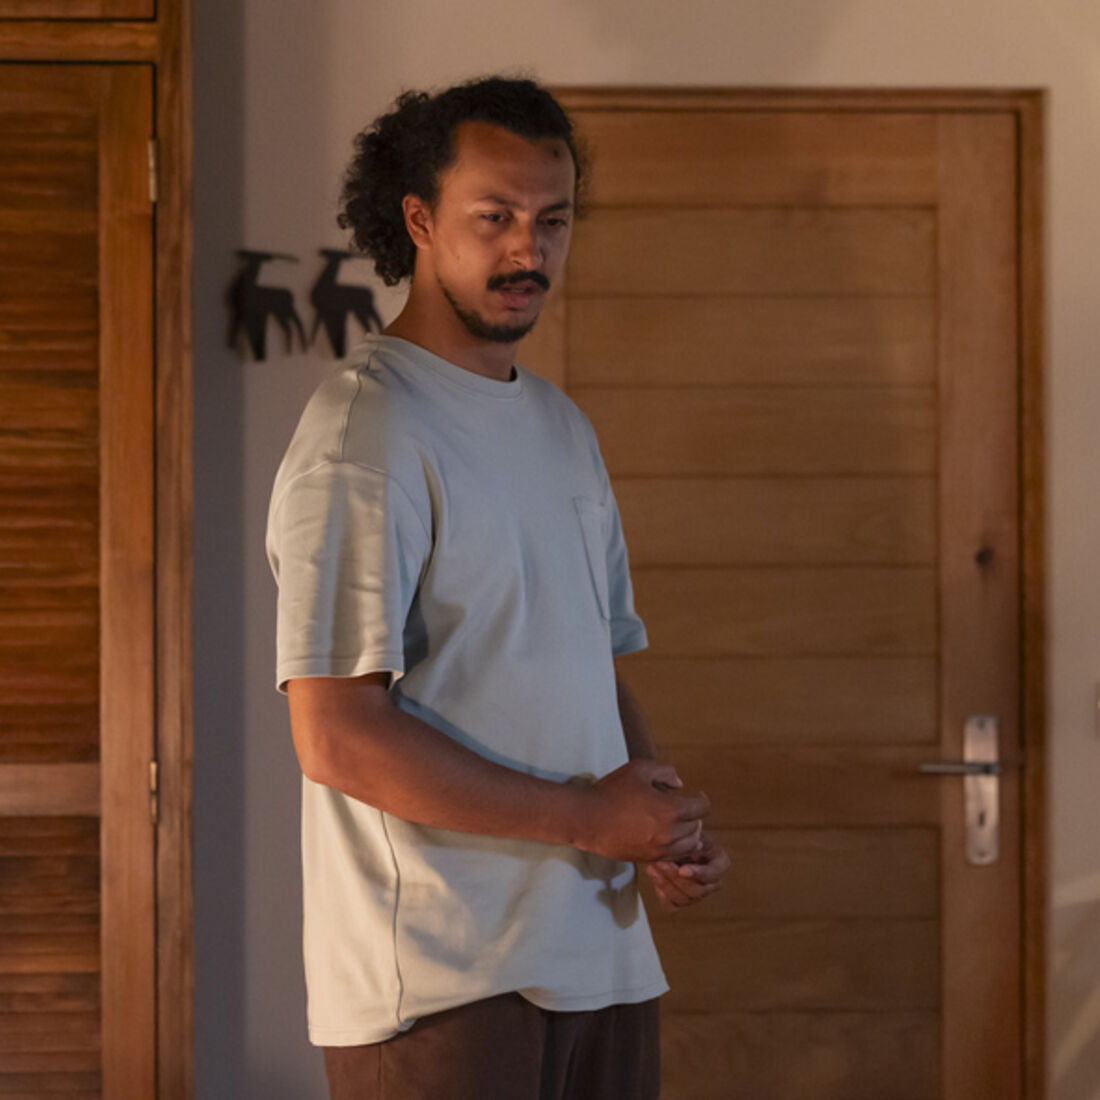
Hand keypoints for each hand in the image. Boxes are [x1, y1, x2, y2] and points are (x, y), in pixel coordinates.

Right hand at [577, 759, 709, 863]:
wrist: (587, 819)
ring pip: (689, 844)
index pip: (701, 808)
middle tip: (685, 808)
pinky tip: (667, 837)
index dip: (701, 800)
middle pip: (697, 827)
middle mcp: (670, 832)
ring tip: (678, 824)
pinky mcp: (648, 858)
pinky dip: (676, 847)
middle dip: (693, 816)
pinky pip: (674, 856)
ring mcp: (659, 848)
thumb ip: (665, 771)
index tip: (697, 796)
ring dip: (688, 833)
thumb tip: (679, 784)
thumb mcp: (639, 769)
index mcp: (671, 809)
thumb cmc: (612, 791)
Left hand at [644, 830, 728, 912]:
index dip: (699, 874)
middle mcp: (711, 883)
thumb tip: (696, 846)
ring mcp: (696, 894)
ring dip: (665, 883)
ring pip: (683, 899)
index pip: (714, 874)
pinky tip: (654, 876)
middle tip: (660, 863)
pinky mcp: (680, 900)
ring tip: (653, 866)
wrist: (670, 839)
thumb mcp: (692, 832)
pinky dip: (661, 892)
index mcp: (719, 864)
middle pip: (697, 891)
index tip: (682, 870)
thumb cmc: (684, 833)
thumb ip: (695, 840)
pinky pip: (671, 905)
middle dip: (675, 877)